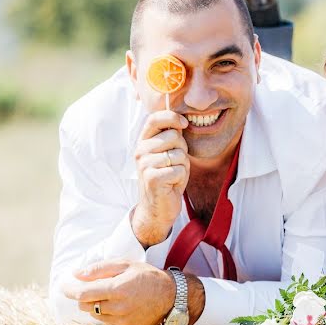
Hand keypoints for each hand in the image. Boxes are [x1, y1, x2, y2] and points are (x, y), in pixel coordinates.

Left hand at [62, 260, 176, 324]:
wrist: (172, 297)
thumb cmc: (147, 276)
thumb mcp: (126, 265)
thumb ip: (99, 269)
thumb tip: (76, 274)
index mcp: (117, 290)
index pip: (83, 294)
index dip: (70, 290)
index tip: (64, 286)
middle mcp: (119, 308)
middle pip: (86, 305)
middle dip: (86, 296)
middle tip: (96, 287)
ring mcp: (122, 322)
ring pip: (95, 315)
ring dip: (97, 305)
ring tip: (114, 296)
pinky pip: (107, 323)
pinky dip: (108, 315)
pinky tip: (122, 307)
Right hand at [132, 111, 189, 246]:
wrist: (158, 207)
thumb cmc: (167, 177)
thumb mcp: (169, 153)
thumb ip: (172, 137)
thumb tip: (182, 120)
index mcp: (144, 141)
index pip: (154, 118)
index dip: (172, 117)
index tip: (184, 124)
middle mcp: (141, 151)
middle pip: (174, 136)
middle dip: (183, 149)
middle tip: (175, 163)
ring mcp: (144, 165)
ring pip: (179, 154)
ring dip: (183, 166)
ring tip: (173, 174)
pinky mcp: (152, 178)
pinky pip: (179, 170)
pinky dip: (181, 177)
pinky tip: (172, 184)